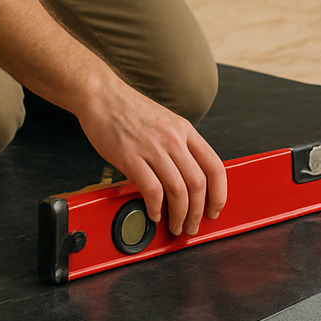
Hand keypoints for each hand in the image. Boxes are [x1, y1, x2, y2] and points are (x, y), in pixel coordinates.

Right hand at [75, 82, 227, 238]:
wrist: (101, 95)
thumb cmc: (129, 109)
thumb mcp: (165, 122)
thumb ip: (178, 145)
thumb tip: (186, 177)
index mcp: (185, 130)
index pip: (214, 166)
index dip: (219, 193)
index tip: (214, 209)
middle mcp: (173, 138)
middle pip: (198, 183)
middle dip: (198, 212)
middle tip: (192, 225)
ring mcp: (152, 147)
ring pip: (178, 190)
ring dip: (179, 215)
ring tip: (175, 225)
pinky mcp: (130, 157)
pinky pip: (152, 190)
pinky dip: (156, 208)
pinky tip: (154, 214)